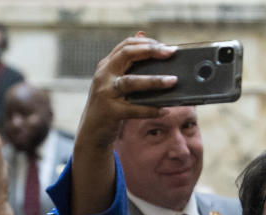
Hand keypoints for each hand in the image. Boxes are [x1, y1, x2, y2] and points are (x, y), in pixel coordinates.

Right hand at [76, 31, 177, 151]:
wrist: (92, 131)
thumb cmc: (109, 103)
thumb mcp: (114, 79)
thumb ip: (127, 61)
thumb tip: (142, 34)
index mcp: (107, 66)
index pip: (126, 45)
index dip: (147, 43)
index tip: (166, 47)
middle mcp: (104, 75)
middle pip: (127, 55)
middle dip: (150, 51)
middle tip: (171, 53)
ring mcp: (106, 93)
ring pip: (131, 81)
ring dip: (154, 80)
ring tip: (173, 80)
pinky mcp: (110, 111)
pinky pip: (134, 109)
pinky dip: (150, 110)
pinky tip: (164, 110)